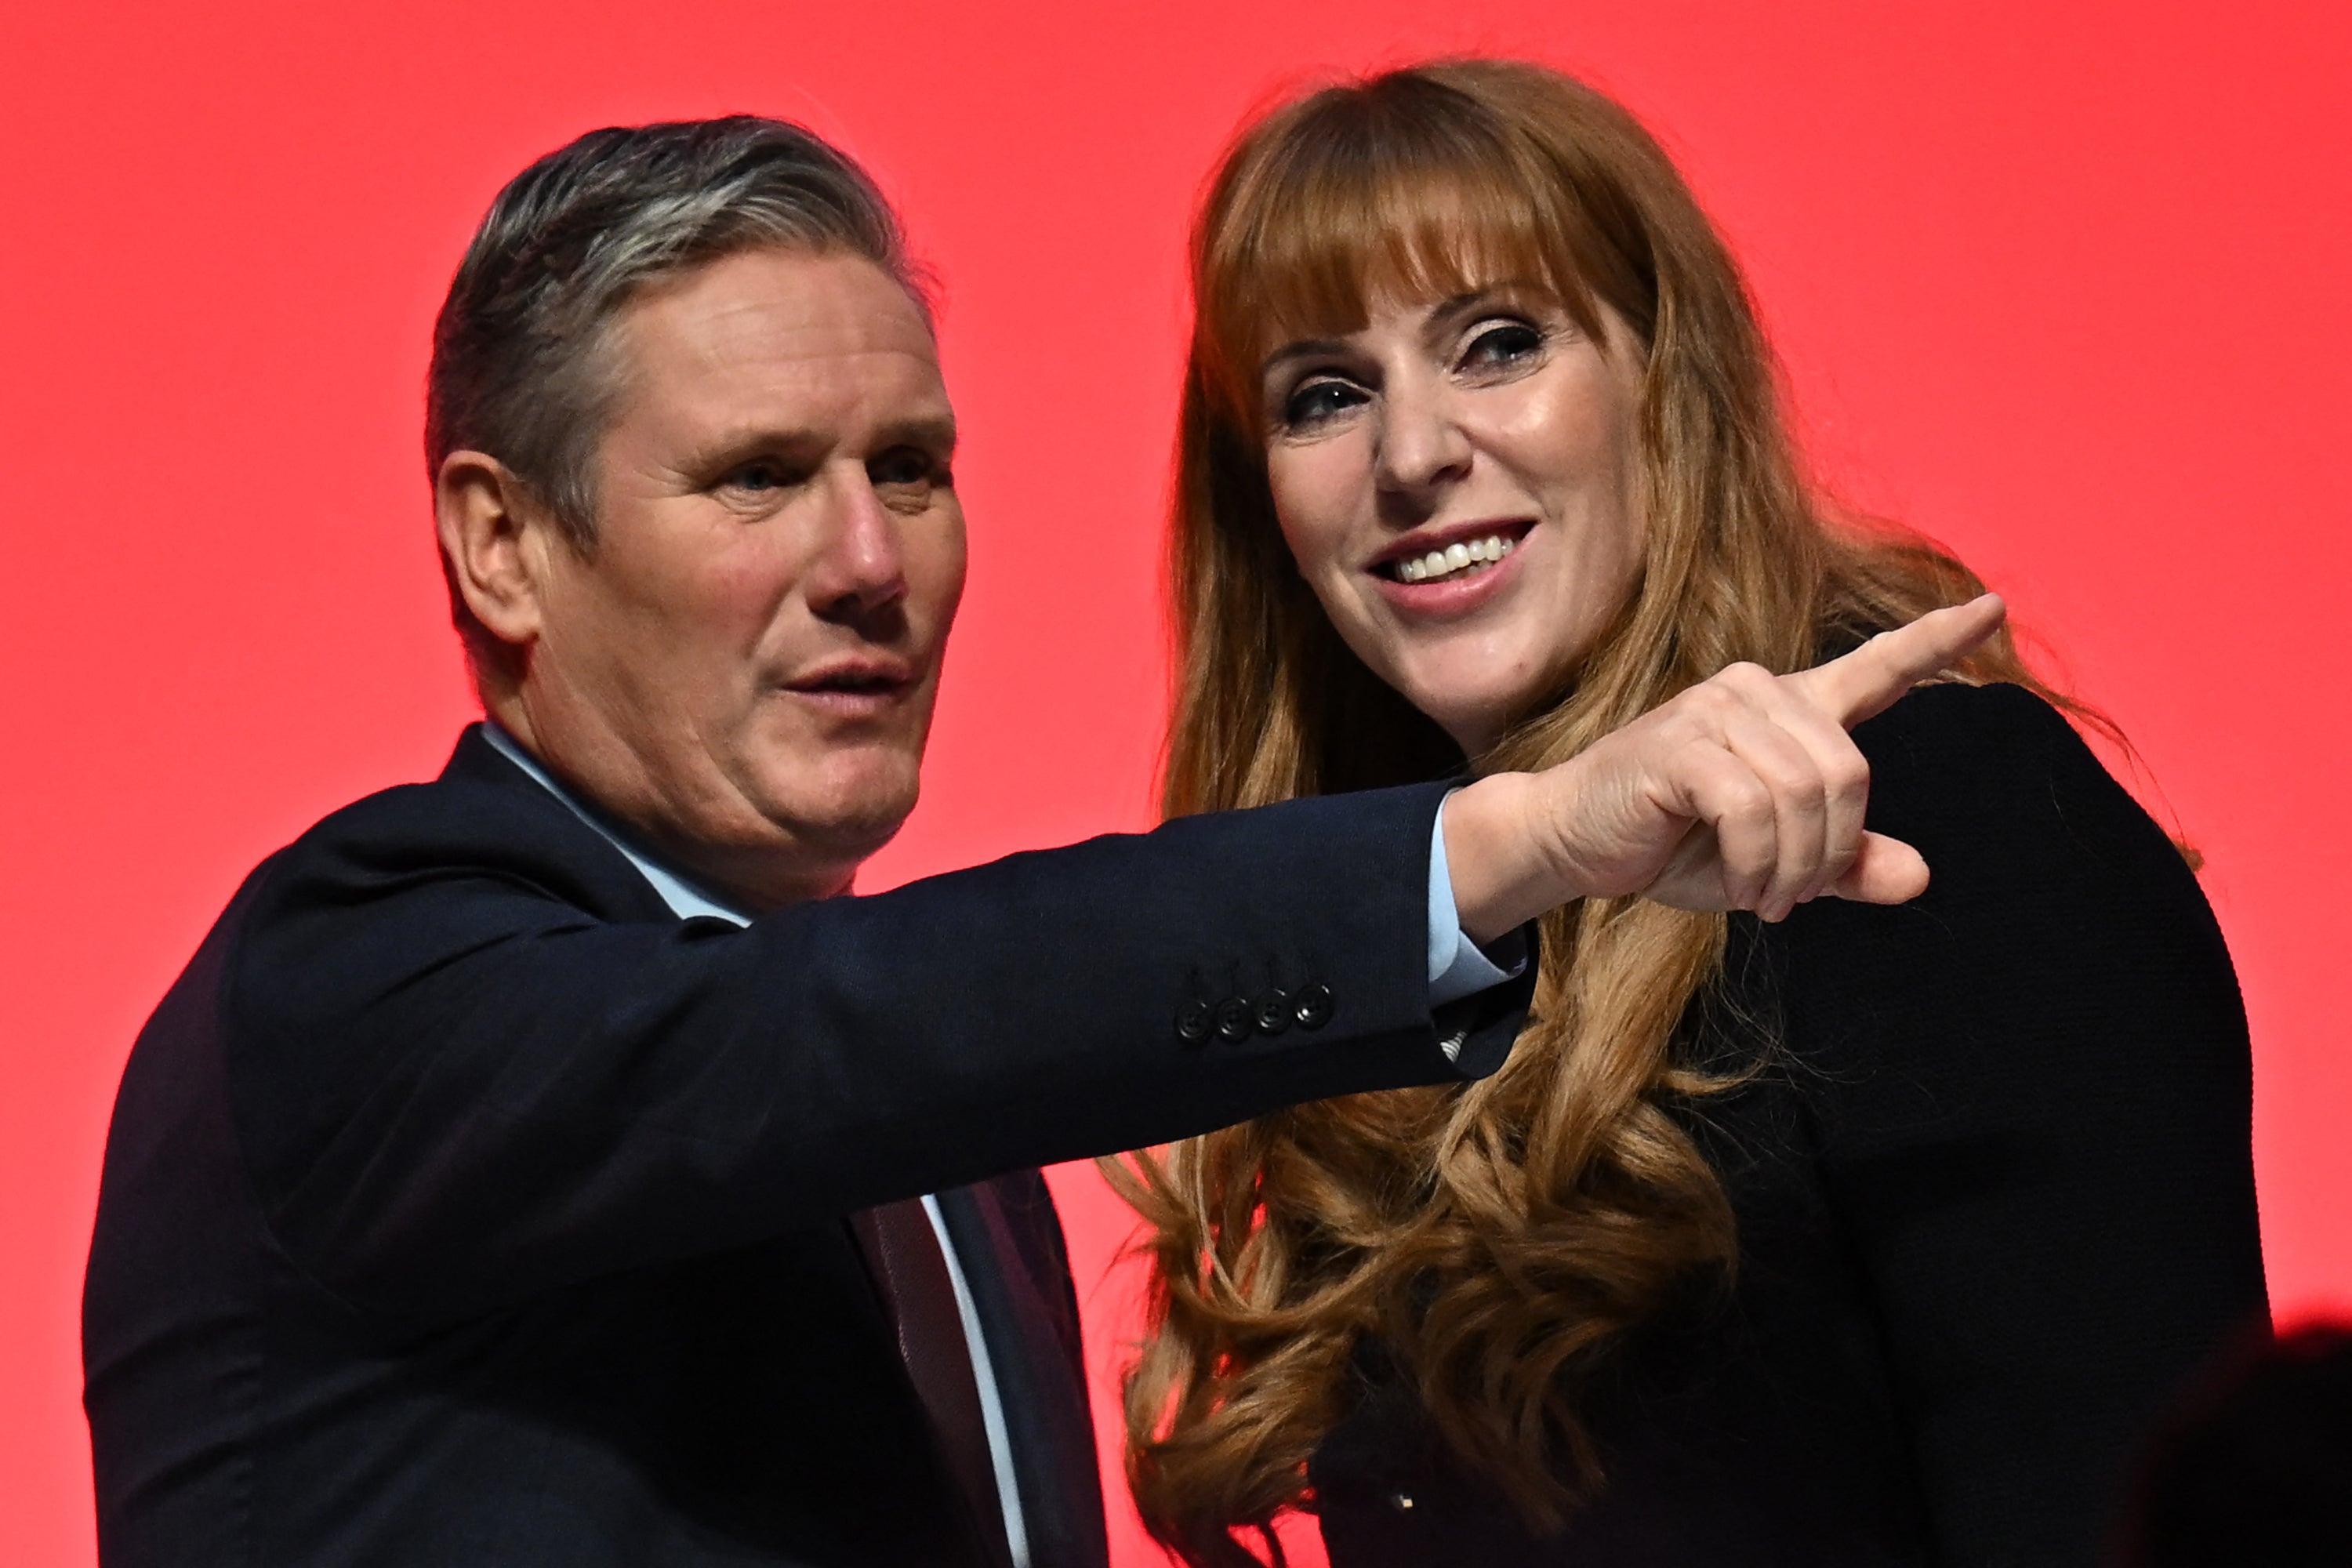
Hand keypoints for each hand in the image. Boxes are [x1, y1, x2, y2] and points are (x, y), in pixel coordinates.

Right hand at [1445, 595, 2007, 939]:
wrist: (1573, 843)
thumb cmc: (1670, 844)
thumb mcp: (1772, 863)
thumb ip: (1842, 865)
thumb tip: (1918, 877)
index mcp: (1788, 710)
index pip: (1876, 668)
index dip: (1937, 642)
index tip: (1993, 608)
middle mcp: (1758, 692)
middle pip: (1850, 772)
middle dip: (1831, 852)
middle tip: (1793, 900)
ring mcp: (1716, 709)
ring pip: (1807, 795)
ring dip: (1792, 868)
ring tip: (1764, 897)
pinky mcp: (1682, 743)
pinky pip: (1754, 809)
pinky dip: (1757, 864)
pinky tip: (1739, 886)